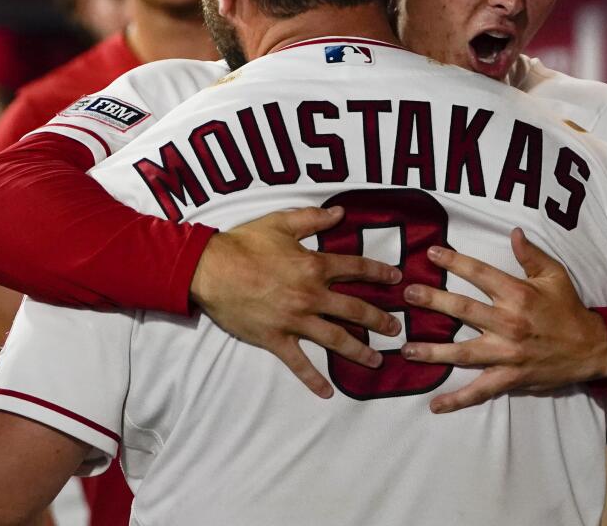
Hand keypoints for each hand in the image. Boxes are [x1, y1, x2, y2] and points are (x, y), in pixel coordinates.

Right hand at [190, 206, 402, 398]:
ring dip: (359, 351)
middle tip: (396, 328)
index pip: (356, 269)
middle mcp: (311, 295)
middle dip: (379, 320)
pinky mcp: (276, 339)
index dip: (379, 273)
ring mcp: (295, 320)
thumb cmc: (244, 244)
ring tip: (377, 360)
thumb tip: (340, 212)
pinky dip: (314, 380)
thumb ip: (312, 218)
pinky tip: (328, 393)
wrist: (210, 270)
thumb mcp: (280, 223)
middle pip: (355, 310)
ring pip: (336, 339)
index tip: (396, 280)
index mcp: (314, 266)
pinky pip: (299, 363)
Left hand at [401, 228, 606, 412]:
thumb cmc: (569, 309)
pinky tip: (435, 405)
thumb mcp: (555, 276)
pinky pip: (481, 391)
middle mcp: (509, 323)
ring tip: (406, 349)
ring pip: (464, 352)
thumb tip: (513, 232)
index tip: (431, 254)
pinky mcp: (510, 377)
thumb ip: (531, 255)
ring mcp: (508, 353)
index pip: (480, 274)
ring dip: (433, 351)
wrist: (592, 349)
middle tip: (407, 295)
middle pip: (463, 311)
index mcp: (518, 295)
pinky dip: (458, 400)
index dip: (454, 262)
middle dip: (433, 302)